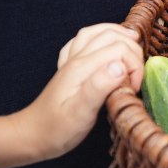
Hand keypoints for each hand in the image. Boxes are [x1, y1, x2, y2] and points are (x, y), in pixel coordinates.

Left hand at [15, 24, 143, 161]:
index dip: (134, 66)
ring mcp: (71, 61)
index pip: (119, 49)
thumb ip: (99, 87)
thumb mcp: (80, 113)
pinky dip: (99, 37)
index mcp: (82, 68)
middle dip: (132, 50)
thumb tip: (121, 66)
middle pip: (111, 36)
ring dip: (117, 34)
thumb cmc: (57, 129)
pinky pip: (84, 40)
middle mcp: (76, 59)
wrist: (32, 135)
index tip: (133, 88)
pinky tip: (105, 47)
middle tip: (136, 76)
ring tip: (132, 44)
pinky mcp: (70, 67)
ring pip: (97, 32)